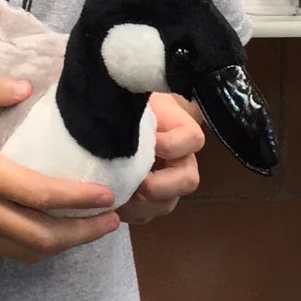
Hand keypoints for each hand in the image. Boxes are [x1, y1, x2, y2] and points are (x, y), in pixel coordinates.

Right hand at [0, 72, 120, 264]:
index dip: (79, 199)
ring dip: (64, 245)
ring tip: (89, 231)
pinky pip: (10, 253)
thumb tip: (25, 87)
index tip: (108, 196)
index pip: (42, 195)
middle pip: (45, 236)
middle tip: (113, 220)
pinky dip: (37, 248)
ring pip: (29, 251)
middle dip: (84, 233)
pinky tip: (48, 234)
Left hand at [117, 92, 204, 226]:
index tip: (150, 140)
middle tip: (137, 182)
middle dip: (163, 186)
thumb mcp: (128, 93)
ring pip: (167, 204)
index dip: (173, 144)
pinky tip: (110, 202)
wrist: (108, 114)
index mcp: (178, 128)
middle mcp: (178, 158)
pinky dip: (129, 214)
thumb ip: (129, 95)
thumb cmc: (121, 98)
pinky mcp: (147, 199)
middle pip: (188, 180)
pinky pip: (146, 216)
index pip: (193, 139)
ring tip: (117, 196)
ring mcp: (165, 182)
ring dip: (143, 206)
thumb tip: (116, 84)